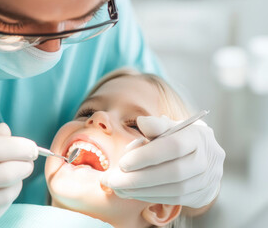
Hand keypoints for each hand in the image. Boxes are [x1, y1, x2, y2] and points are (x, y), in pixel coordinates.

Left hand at [101, 115, 224, 207]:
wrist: (203, 156)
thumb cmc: (179, 138)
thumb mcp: (169, 126)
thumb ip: (156, 125)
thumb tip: (142, 121)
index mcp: (198, 136)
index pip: (173, 146)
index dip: (146, 156)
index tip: (122, 163)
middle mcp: (207, 158)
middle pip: (173, 172)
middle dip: (139, 178)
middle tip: (113, 181)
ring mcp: (207, 179)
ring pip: (174, 189)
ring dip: (142, 190)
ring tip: (118, 188)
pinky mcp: (201, 195)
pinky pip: (174, 199)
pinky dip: (150, 196)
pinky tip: (132, 192)